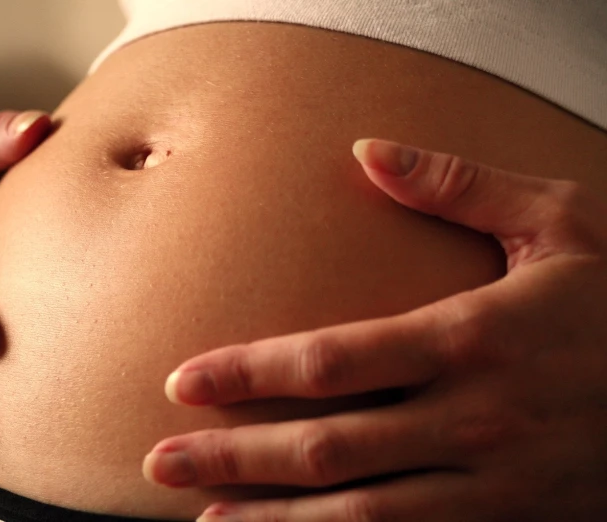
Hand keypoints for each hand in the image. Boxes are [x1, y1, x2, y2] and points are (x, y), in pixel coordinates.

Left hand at [144, 138, 606, 520]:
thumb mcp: (560, 223)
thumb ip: (460, 185)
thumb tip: (371, 151)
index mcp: (472, 337)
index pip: (332, 360)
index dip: (249, 373)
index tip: (185, 381)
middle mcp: (471, 418)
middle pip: (327, 446)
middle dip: (235, 456)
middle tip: (162, 459)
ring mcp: (491, 482)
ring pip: (360, 514)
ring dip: (274, 518)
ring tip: (205, 518)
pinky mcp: (510, 521)